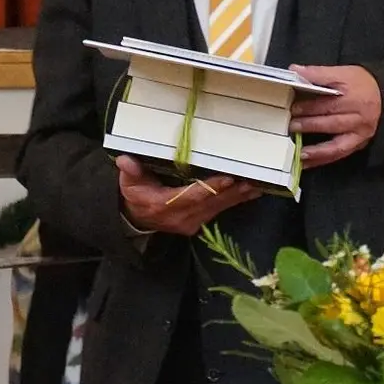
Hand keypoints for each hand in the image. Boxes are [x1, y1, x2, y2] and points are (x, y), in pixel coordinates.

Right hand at [116, 155, 261, 236]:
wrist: (136, 219)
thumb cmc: (135, 195)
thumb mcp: (128, 183)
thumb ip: (130, 172)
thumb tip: (126, 161)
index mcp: (164, 206)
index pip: (191, 197)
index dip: (210, 188)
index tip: (227, 179)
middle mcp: (181, 217)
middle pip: (211, 203)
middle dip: (233, 192)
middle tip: (252, 179)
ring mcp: (192, 222)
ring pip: (219, 208)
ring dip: (238, 197)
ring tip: (257, 185)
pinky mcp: (199, 223)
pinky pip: (219, 211)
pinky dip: (235, 201)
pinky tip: (251, 193)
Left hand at [288, 64, 381, 167]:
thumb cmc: (361, 83)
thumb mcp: (342, 72)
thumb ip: (317, 74)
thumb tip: (295, 71)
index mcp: (354, 97)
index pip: (329, 103)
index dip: (310, 106)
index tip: (293, 108)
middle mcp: (360, 117)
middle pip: (332, 122)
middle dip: (310, 125)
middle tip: (291, 126)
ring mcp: (360, 133)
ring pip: (336, 144)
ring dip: (316, 149)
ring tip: (299, 151)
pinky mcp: (358, 144)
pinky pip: (339, 154)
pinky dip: (321, 160)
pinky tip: (306, 161)